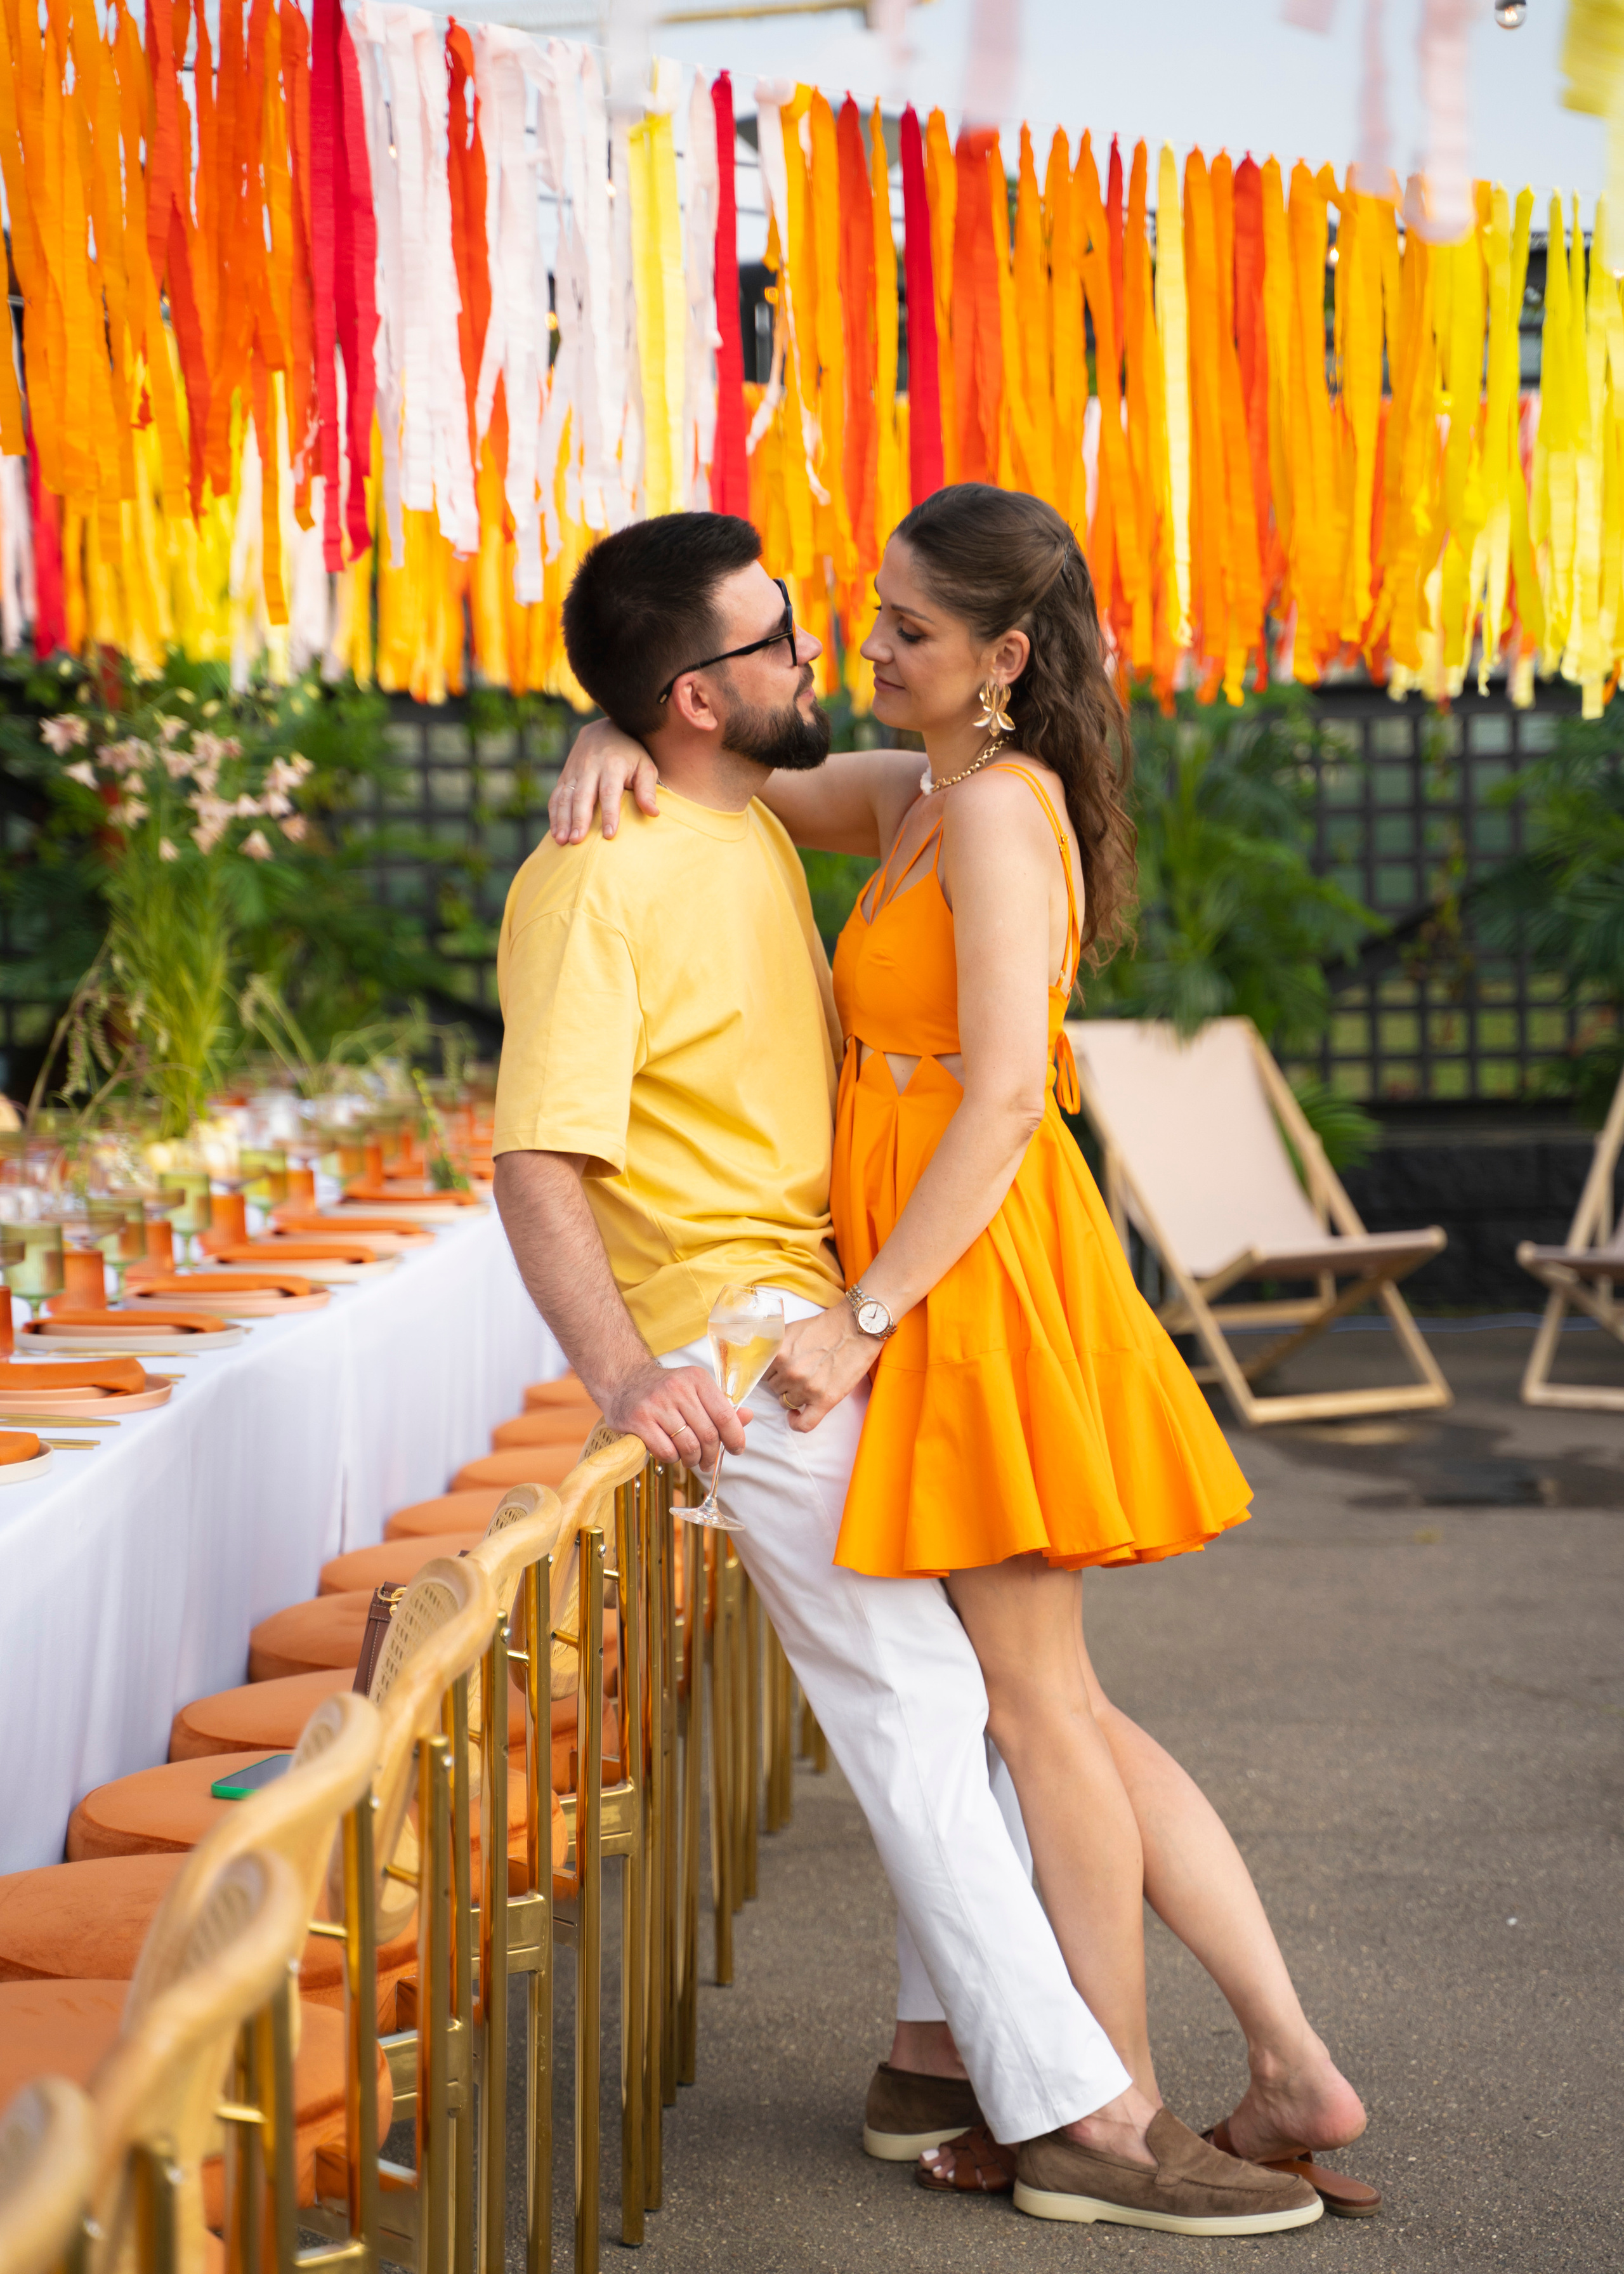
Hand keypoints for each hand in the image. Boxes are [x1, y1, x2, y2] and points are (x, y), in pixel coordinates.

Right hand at [550, 717, 660, 843]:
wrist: (604, 728)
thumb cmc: (630, 753)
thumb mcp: (645, 765)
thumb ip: (647, 789)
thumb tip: (653, 813)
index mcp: (613, 765)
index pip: (609, 792)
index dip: (609, 814)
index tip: (609, 835)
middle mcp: (590, 767)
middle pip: (583, 796)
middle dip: (579, 819)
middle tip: (577, 841)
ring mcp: (574, 771)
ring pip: (565, 797)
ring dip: (562, 820)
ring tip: (562, 841)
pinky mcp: (565, 775)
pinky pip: (556, 796)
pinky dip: (554, 814)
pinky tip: (555, 832)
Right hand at [598, 1359, 750, 1470]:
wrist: (624, 1381)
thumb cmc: (665, 1390)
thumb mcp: (694, 1389)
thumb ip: (720, 1406)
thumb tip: (748, 1417)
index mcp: (696, 1379)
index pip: (725, 1414)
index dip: (735, 1437)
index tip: (737, 1449)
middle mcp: (677, 1389)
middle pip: (708, 1435)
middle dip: (713, 1455)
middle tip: (709, 1462)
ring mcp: (656, 1404)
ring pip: (689, 1446)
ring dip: (693, 1460)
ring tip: (691, 1460)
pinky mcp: (638, 1420)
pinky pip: (666, 1451)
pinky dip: (673, 1459)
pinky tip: (671, 1453)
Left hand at [763, 1303, 883, 1431]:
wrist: (857, 1329)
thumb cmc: (827, 1326)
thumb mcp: (791, 1329)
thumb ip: (774, 1346)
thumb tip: (761, 1357)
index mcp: (779, 1353)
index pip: (763, 1373)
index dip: (774, 1371)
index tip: (781, 1370)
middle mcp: (790, 1372)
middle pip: (775, 1388)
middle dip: (784, 1381)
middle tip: (800, 1372)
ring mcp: (807, 1388)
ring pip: (786, 1402)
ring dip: (793, 1396)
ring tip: (807, 1384)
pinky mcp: (825, 1400)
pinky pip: (804, 1424)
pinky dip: (797, 1423)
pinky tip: (795, 1416)